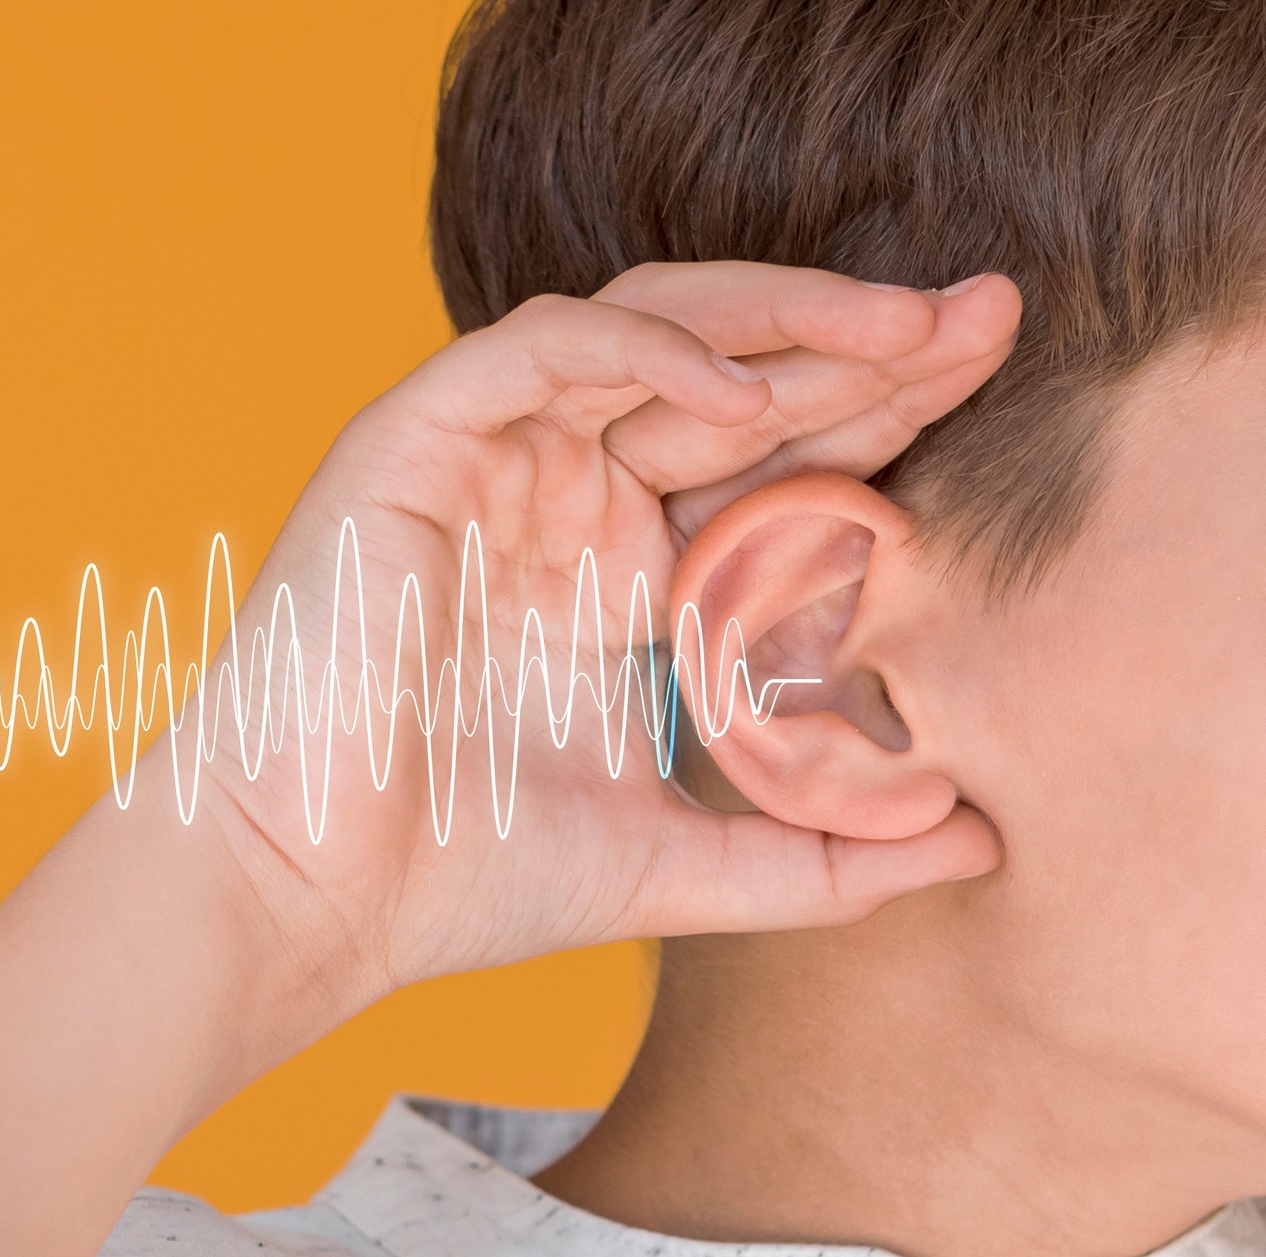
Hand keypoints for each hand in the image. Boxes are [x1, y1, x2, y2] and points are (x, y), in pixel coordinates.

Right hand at [0, 263, 1021, 1256]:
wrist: (310, 896)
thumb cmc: (457, 876)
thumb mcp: (681, 861)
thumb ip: (822, 854)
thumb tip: (977, 844)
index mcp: (607, 577)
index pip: (761, 464)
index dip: (873, 418)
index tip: (985, 387)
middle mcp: (554, 505)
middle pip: (726, 381)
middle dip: (858, 346)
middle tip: (987, 320)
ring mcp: (485, 467)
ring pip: (641, 331)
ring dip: (772, 320)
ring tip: (899, 329)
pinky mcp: (415, 444)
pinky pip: (539, 350)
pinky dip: (640, 351)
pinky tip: (743, 388)